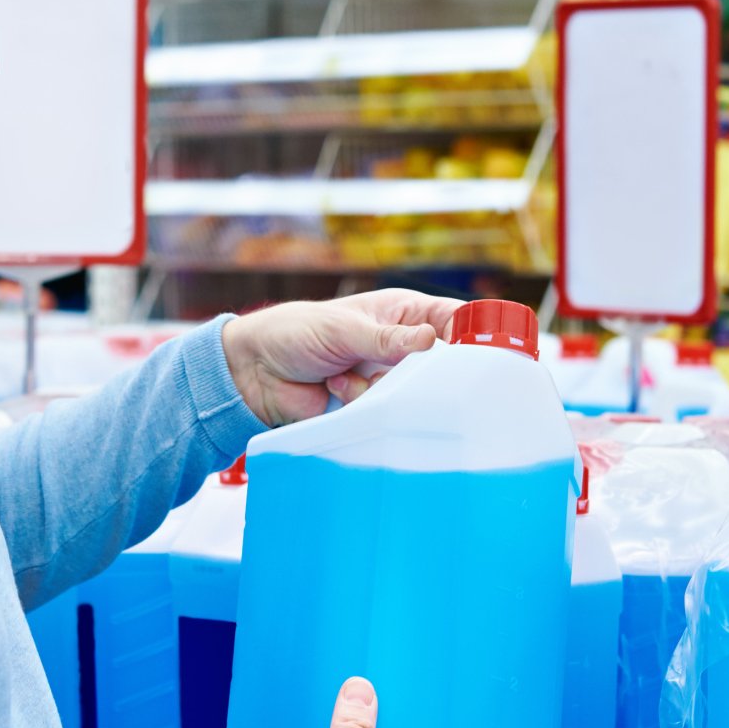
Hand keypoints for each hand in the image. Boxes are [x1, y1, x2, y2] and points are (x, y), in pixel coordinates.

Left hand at [222, 290, 461, 425]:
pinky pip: (387, 414)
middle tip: (391, 370)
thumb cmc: (297, 333)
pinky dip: (361, 404)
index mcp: (402, 313)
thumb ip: (386, 339)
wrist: (255, 372)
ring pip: (413, 393)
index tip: (473, 355)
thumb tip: (430, 339)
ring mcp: (387, 378)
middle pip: (440, 365)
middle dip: (418, 373)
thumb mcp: (343, 329)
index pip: (452, 320)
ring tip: (342, 375)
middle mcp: (402, 346)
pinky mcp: (371, 406)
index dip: (469, 336)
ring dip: (376, 388)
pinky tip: (335, 390)